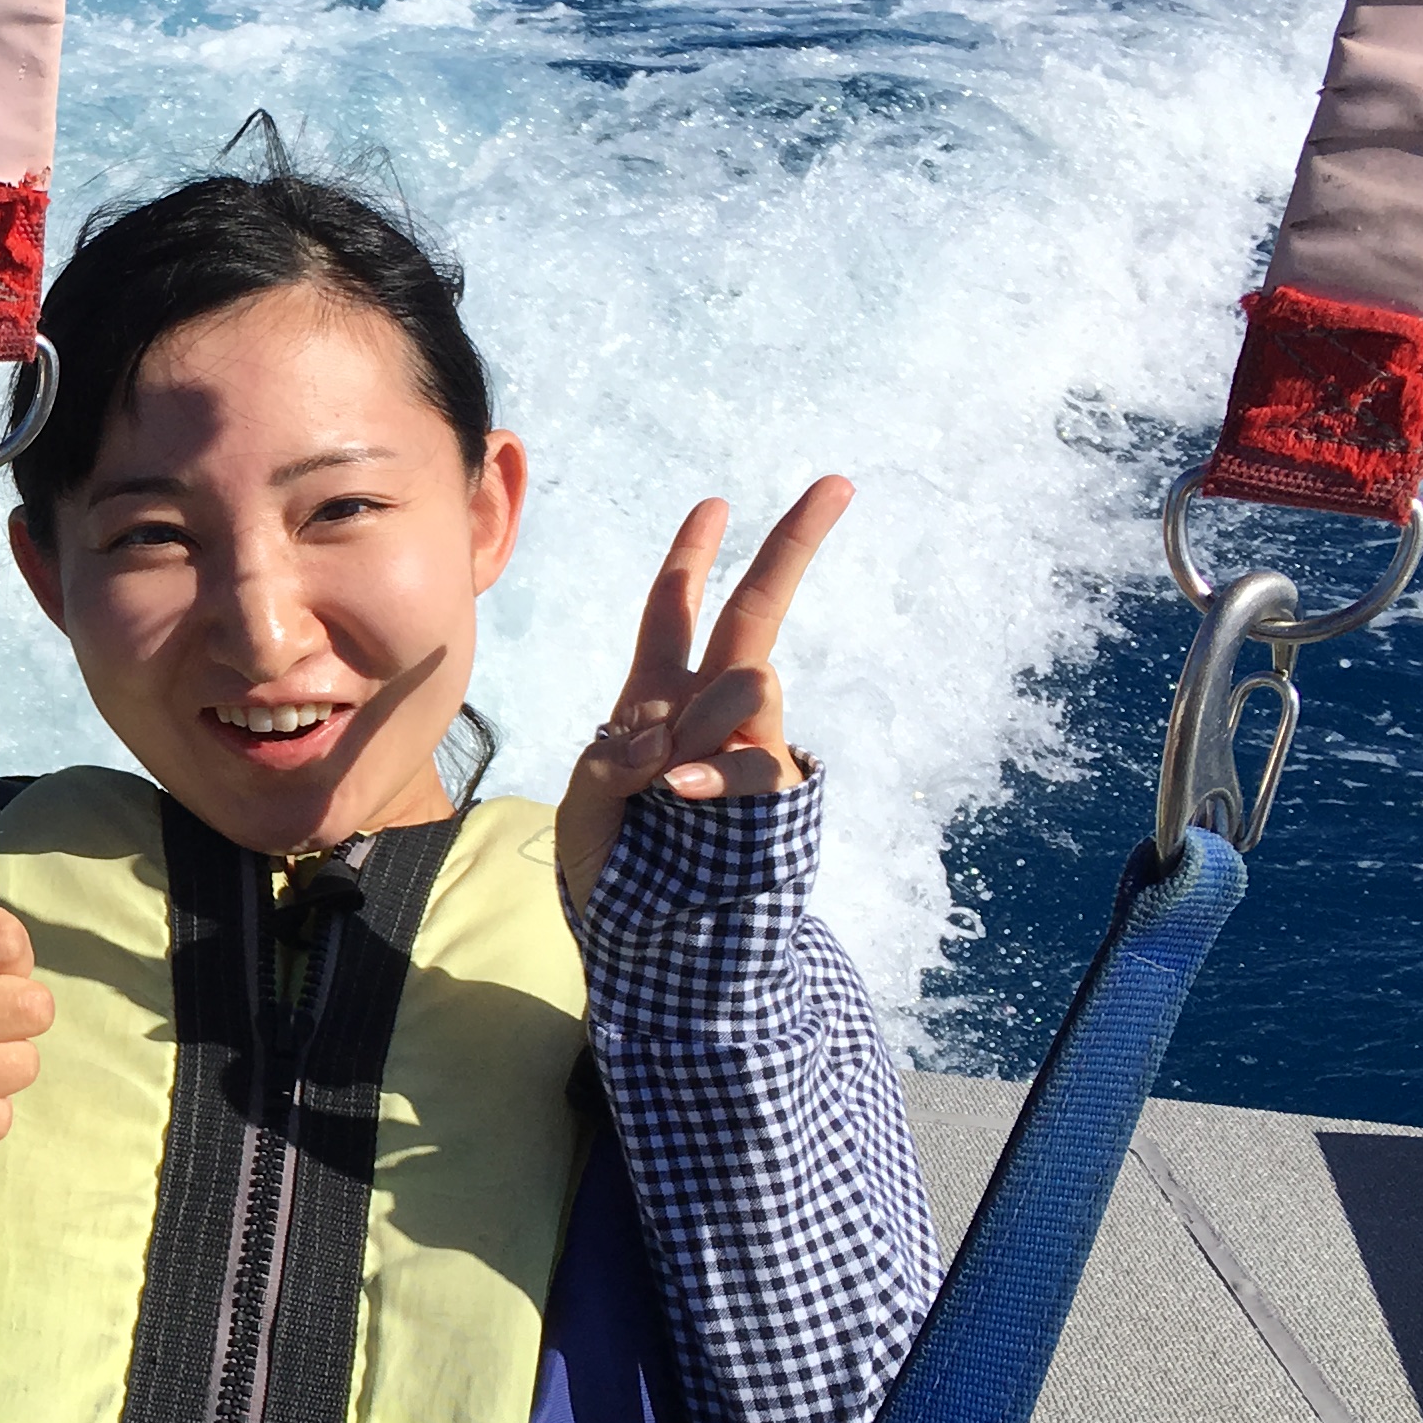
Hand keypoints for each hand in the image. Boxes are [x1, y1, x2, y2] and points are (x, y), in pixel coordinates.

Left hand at [556, 479, 852, 912]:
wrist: (652, 938)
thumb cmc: (611, 865)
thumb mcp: (585, 804)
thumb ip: (612, 763)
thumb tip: (667, 742)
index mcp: (655, 699)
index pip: (674, 611)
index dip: (691, 556)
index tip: (715, 503)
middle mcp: (709, 709)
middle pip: (755, 611)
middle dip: (793, 545)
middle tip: (837, 484)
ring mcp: (747, 745)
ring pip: (748, 681)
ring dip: (701, 720)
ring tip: (663, 787)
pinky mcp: (774, 794)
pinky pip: (750, 761)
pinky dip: (712, 772)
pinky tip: (679, 791)